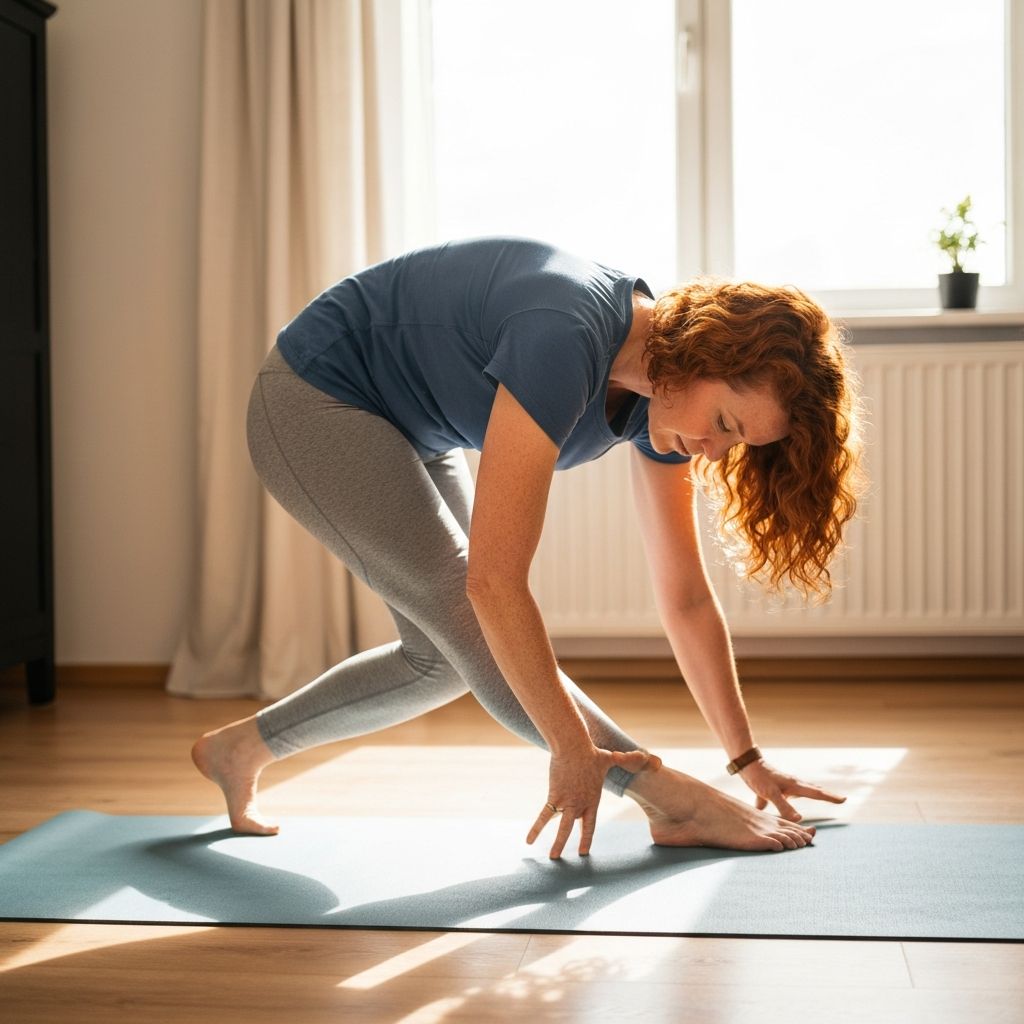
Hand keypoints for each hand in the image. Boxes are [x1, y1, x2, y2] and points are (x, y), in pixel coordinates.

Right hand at [527, 747, 661, 858]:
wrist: (574, 747)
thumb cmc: (591, 752)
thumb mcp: (610, 758)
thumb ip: (623, 759)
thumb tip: (641, 754)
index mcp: (593, 799)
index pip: (590, 824)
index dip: (586, 837)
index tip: (583, 851)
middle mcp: (581, 805)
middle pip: (576, 829)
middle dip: (571, 844)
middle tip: (569, 858)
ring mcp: (568, 803)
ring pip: (562, 828)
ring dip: (557, 844)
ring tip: (552, 858)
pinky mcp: (554, 797)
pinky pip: (544, 817)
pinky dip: (536, 829)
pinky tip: (529, 840)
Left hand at [738, 758, 845, 821]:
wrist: (746, 764)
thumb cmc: (758, 777)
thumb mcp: (770, 793)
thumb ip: (784, 807)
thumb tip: (800, 820)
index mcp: (795, 786)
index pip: (816, 793)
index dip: (830, 797)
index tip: (844, 799)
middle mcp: (792, 784)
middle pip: (813, 790)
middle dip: (827, 795)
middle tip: (841, 798)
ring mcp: (784, 785)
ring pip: (802, 792)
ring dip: (813, 794)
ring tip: (822, 796)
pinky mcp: (774, 787)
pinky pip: (786, 797)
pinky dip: (791, 802)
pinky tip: (784, 809)